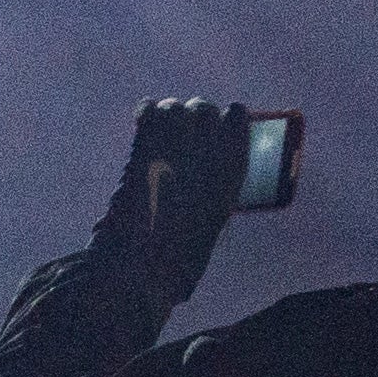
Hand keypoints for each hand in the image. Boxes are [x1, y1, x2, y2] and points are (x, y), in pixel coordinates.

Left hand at [96, 98, 253, 313]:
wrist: (140, 269)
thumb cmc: (175, 263)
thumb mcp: (209, 229)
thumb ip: (211, 200)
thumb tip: (203, 187)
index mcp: (232, 174)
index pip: (237, 117)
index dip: (225, 118)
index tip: (216, 127)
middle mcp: (210, 153)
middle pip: (205, 108)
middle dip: (194, 114)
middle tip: (182, 129)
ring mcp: (176, 146)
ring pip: (175, 107)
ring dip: (169, 114)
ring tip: (161, 128)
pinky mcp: (144, 149)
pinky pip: (149, 111)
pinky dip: (145, 113)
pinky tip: (141, 120)